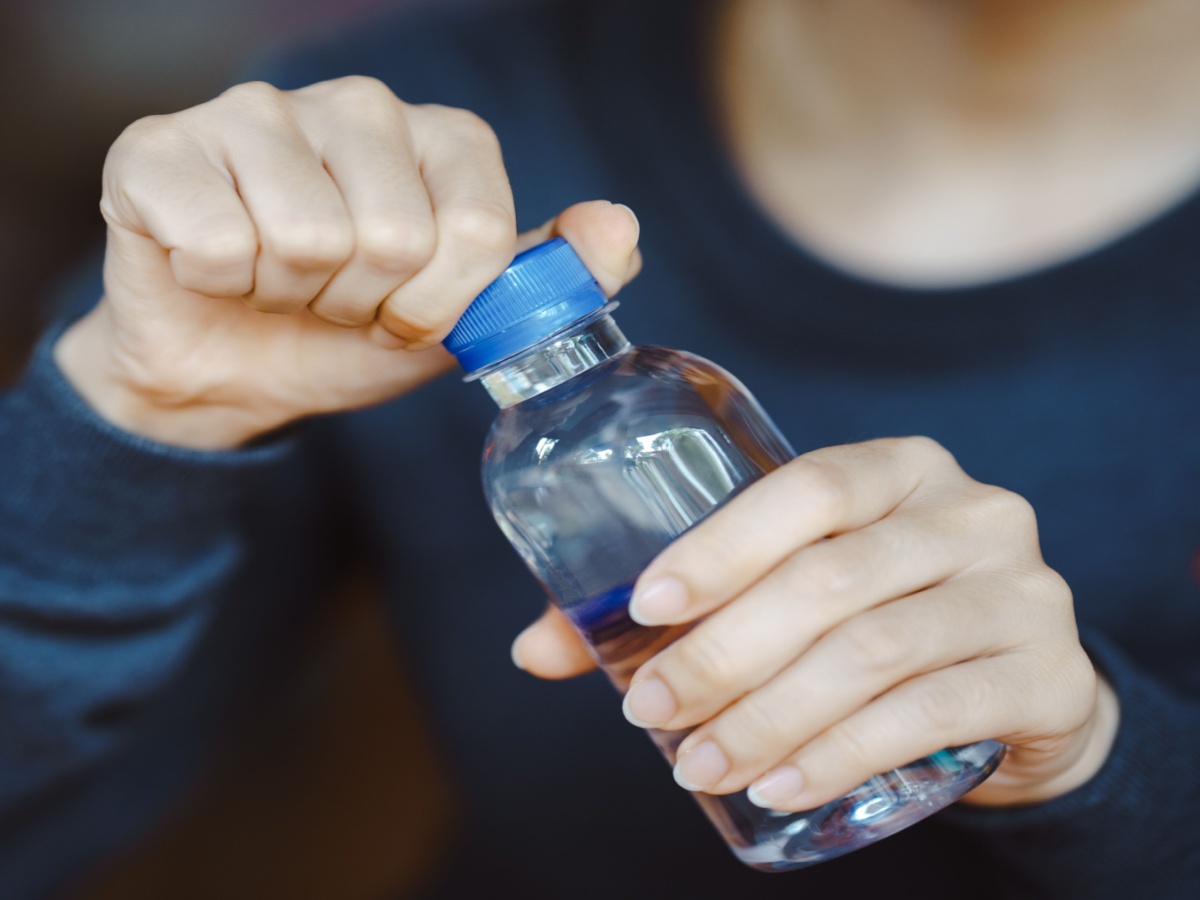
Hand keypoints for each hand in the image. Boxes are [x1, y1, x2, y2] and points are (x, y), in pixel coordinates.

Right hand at [56, 76, 642, 448]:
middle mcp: (355, 103)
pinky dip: (213, 286)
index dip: (435, 308)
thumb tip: (619, 231)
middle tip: (328, 298)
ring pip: (304, 239)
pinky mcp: (160, 146)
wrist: (224, 372)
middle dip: (358, 305)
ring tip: (272, 282)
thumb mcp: (458, 325)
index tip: (401, 312)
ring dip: (285, 297)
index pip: (476, 232)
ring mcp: (255, 113)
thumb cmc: (341, 334)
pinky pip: (215, 242)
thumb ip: (544, 281)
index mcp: (438, 136)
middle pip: (393, 239)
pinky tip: (208, 268)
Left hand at [512, 437, 1118, 809]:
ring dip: (768, 718)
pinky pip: (931, 715)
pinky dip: (841, 755)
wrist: (1017, 686)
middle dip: (723, 655)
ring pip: (872, 654)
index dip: (721, 545)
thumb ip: (677, 606)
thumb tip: (537, 649)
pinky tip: (781, 785)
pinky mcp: (1047, 673)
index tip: (642, 607)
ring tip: (698, 763)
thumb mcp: (792, 588)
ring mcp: (1023, 590)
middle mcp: (972, 512)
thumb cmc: (875, 619)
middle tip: (651, 713)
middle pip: (829, 581)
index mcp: (900, 468)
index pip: (807, 488)